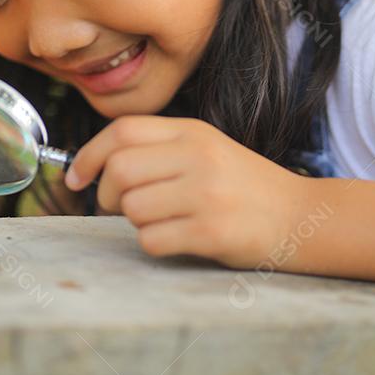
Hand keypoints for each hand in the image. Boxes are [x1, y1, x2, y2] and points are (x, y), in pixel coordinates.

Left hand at [64, 115, 309, 268]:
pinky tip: (179, 238)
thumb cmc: (242, 185)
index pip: (122, 130)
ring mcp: (205, 193)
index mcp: (192, 131)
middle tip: (122, 207)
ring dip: (136, 221)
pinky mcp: (212, 230)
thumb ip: (159, 148)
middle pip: (120, 170)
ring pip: (132, 208)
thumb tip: (98, 166)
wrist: (299, 217)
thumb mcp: (205, 148)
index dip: (89, 154)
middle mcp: (197, 155)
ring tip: (164, 220)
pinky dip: (155, 244)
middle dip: (108, 195)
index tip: (74, 177)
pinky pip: (153, 240)